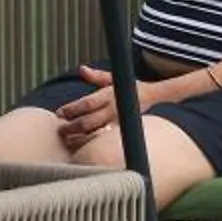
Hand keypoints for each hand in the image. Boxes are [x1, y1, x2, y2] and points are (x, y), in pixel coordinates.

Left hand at [55, 62, 215, 146]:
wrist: (162, 100)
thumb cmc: (135, 90)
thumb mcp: (117, 80)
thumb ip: (98, 76)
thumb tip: (82, 69)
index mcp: (110, 94)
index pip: (86, 103)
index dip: (71, 109)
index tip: (59, 113)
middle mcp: (114, 109)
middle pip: (89, 120)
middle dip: (72, 126)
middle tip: (60, 131)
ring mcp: (120, 123)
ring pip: (97, 134)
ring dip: (81, 139)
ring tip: (69, 141)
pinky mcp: (126, 133)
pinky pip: (108, 142)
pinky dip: (96, 146)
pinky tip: (86, 150)